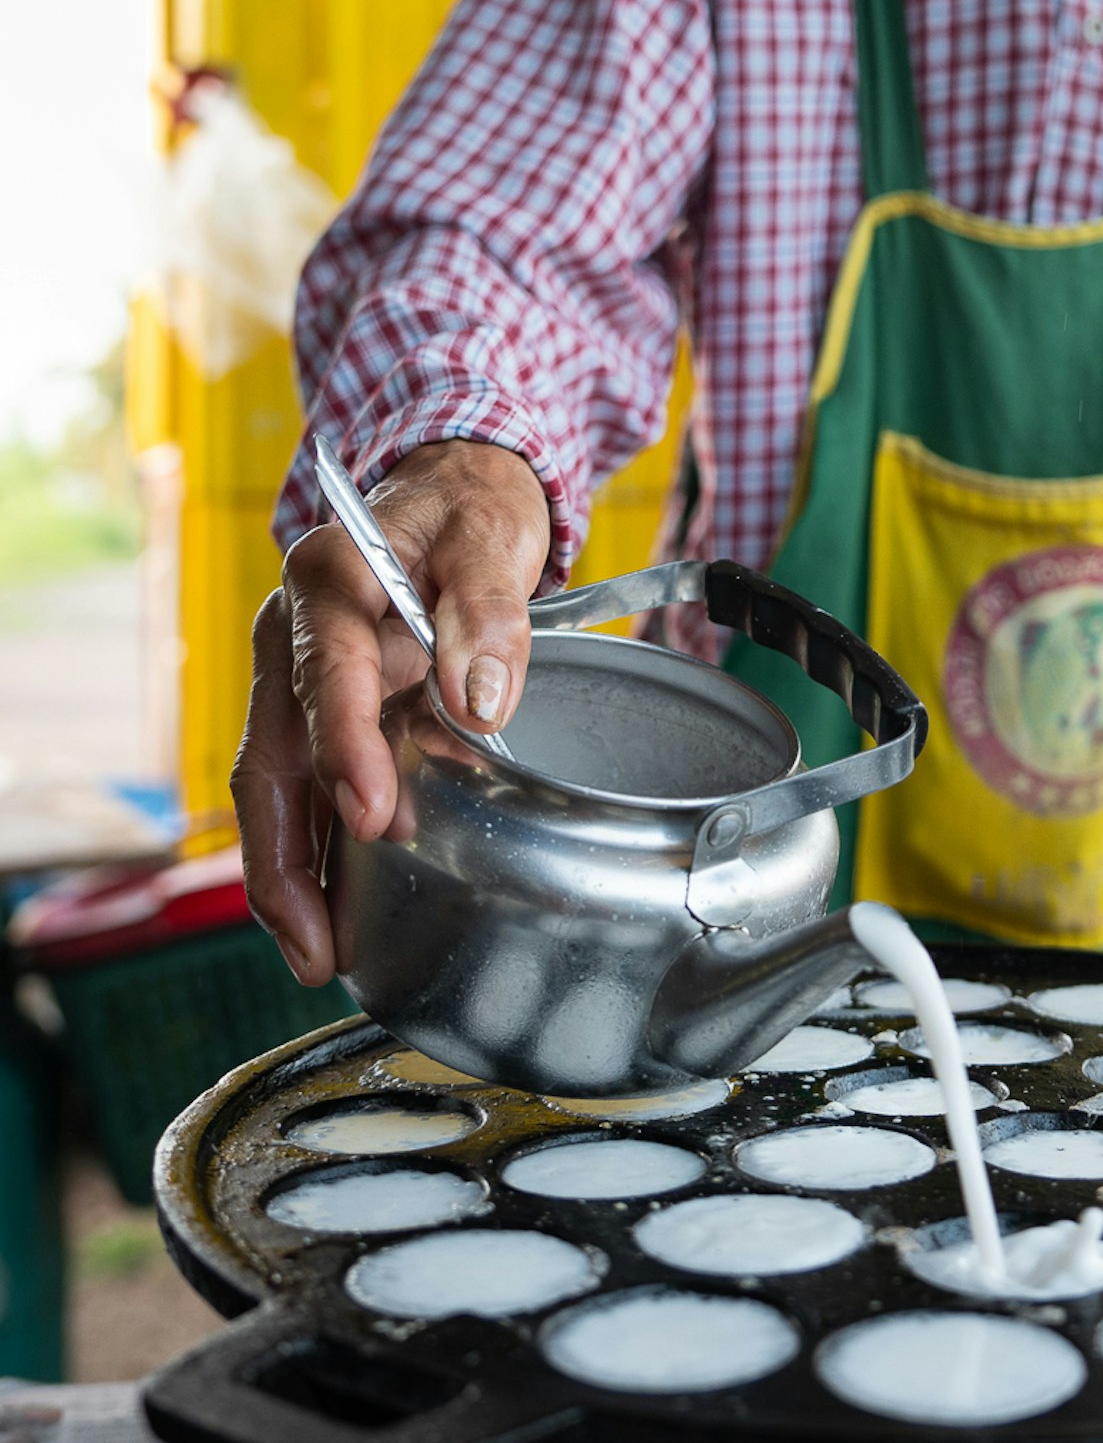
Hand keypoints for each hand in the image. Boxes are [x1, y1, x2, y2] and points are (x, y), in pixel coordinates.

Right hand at [235, 439, 551, 985]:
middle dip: (284, 854)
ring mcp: (303, 679)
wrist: (455, 488)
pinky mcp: (327, 711)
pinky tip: (337, 911)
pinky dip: (316, 849)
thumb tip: (480, 697)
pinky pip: (308, 788)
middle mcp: (296, 638)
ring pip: (276, 787)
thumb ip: (487, 610)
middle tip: (315, 938)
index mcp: (330, 583)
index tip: (372, 814)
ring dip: (290, 872)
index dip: (343, 748)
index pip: (327, 675)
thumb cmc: (468, 509)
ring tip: (317, 954)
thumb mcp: (491, 536)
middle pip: (270, 755)